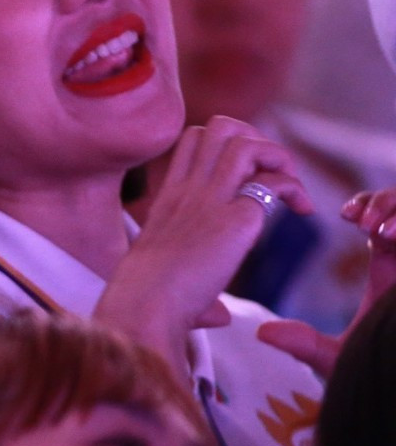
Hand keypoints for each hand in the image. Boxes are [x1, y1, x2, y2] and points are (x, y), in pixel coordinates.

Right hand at [101, 116, 310, 353]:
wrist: (143, 304)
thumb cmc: (146, 299)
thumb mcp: (166, 277)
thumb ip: (196, 285)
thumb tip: (219, 317)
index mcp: (169, 197)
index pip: (194, 141)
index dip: (225, 144)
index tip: (243, 174)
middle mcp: (189, 190)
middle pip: (220, 128)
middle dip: (255, 139)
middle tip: (270, 172)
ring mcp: (211, 200)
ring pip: (247, 144)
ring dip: (279, 158)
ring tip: (290, 189)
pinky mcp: (237, 219)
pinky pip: (275, 183)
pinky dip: (296, 189)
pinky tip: (303, 210)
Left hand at [255, 185, 395, 376]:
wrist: (395, 388)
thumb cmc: (377, 371)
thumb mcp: (334, 356)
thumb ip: (301, 342)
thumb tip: (261, 334)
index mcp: (389, 266)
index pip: (381, 217)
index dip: (366, 205)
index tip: (345, 216)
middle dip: (383, 200)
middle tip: (357, 218)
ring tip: (371, 227)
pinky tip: (385, 235)